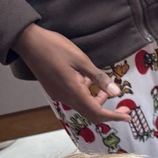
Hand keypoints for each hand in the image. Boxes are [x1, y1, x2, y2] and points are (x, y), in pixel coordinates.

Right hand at [12, 24, 130, 122]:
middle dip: (109, 112)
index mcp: (74, 92)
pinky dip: (86, 95)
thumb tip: (116, 92)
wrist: (29, 42)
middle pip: (91, 114)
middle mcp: (66, 98)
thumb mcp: (82, 60)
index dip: (114, 116)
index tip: (128, 116)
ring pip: (83, 106)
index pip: (98, 112)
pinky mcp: (56, 90)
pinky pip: (75, 99)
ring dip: (96, 101)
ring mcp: (60, 95)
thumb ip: (99, 78)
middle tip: (124, 107)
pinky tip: (88, 82)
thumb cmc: (55, 48)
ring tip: (104, 87)